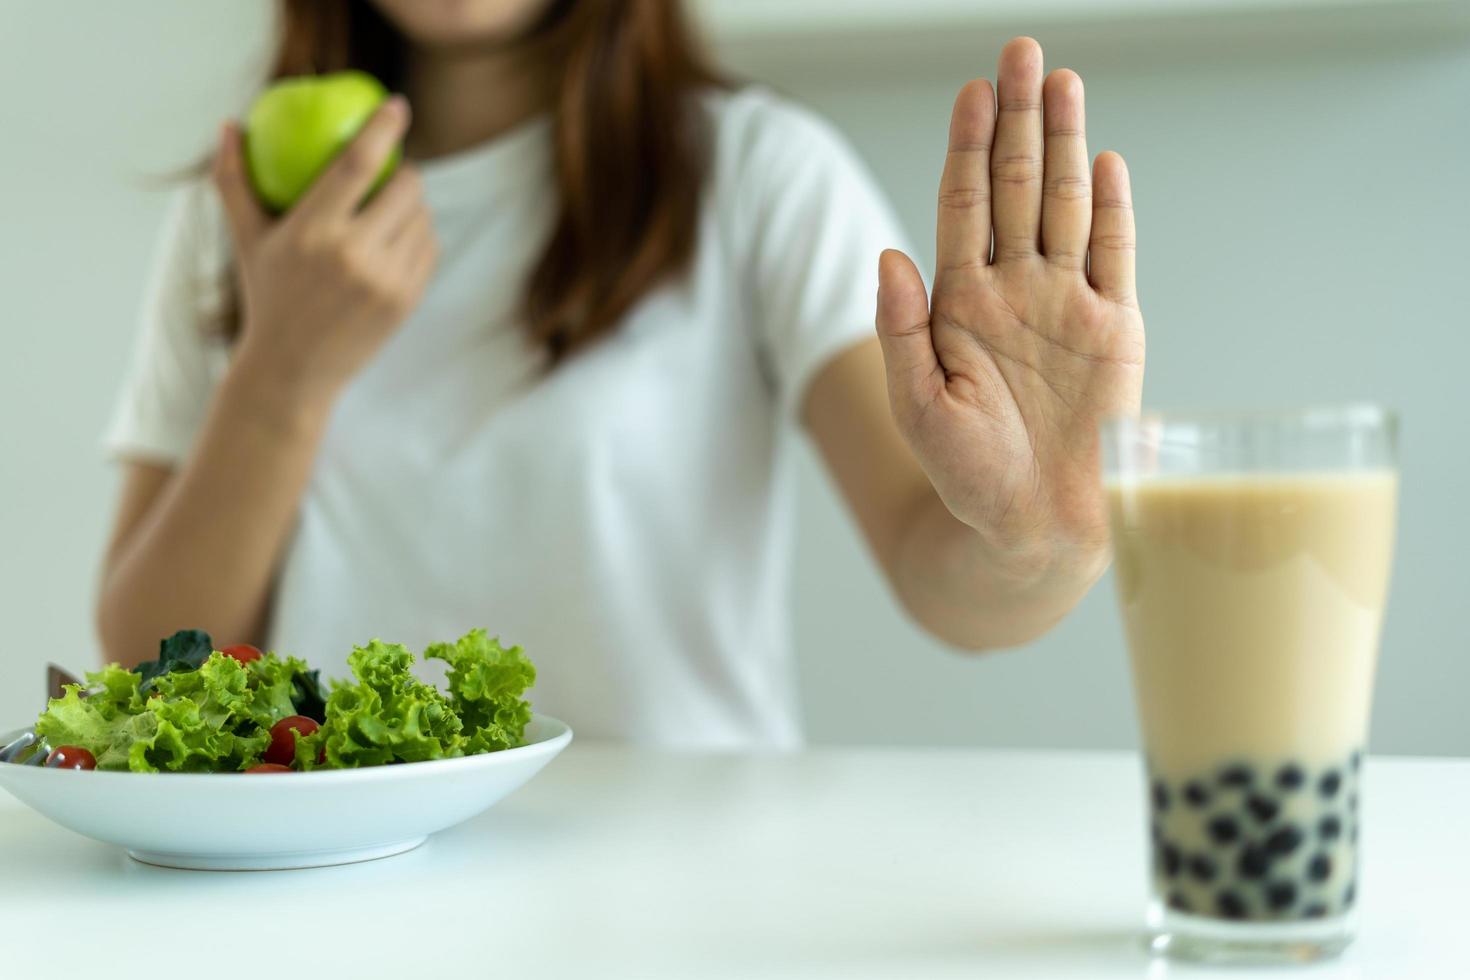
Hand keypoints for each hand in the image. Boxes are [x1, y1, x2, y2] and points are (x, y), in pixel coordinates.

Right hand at [211, 96, 437, 405]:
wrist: (293, 370)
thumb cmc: (266, 295)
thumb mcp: (245, 238)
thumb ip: (234, 179)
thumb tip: (231, 124)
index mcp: (312, 232)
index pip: (357, 164)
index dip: (383, 128)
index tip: (398, 106)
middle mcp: (353, 254)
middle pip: (406, 187)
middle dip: (406, 171)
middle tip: (392, 171)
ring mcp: (386, 280)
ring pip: (423, 218)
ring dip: (414, 205)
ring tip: (390, 211)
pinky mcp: (407, 301)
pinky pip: (429, 249)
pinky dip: (420, 236)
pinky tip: (399, 240)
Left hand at [875, 37, 1143, 583]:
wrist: (1032, 526)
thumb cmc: (967, 474)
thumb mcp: (918, 406)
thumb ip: (900, 332)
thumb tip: (887, 257)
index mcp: (960, 303)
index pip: (963, 206)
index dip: (967, 148)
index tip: (970, 93)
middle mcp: (1013, 290)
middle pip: (1016, 187)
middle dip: (1016, 120)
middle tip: (1020, 52)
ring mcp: (1066, 304)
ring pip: (1065, 206)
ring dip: (1063, 144)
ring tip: (1061, 82)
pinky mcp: (1116, 329)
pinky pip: (1114, 254)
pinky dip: (1112, 208)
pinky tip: (1104, 161)